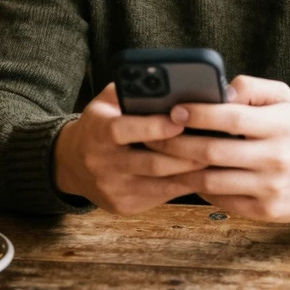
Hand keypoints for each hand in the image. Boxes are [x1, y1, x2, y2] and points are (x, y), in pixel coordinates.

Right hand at [53, 84, 203, 215]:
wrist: (72, 163)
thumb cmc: (100, 124)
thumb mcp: (107, 102)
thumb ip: (133, 91)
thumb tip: (172, 83)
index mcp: (96, 132)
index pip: (123, 130)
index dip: (153, 127)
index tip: (180, 120)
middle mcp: (102, 163)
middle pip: (150, 162)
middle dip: (185, 154)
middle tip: (214, 143)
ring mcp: (114, 189)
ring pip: (160, 183)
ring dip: (191, 172)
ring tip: (217, 159)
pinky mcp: (124, 206)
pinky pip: (161, 196)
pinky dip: (184, 185)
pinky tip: (203, 175)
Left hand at [145, 76, 289, 222]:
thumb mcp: (283, 98)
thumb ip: (250, 87)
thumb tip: (218, 90)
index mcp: (279, 126)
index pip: (232, 118)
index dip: (199, 114)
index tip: (175, 110)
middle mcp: (276, 158)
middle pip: (214, 152)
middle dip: (177, 144)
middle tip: (152, 135)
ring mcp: (270, 188)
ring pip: (212, 180)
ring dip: (181, 169)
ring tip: (160, 158)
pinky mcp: (265, 211)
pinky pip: (222, 201)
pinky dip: (200, 189)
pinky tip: (186, 176)